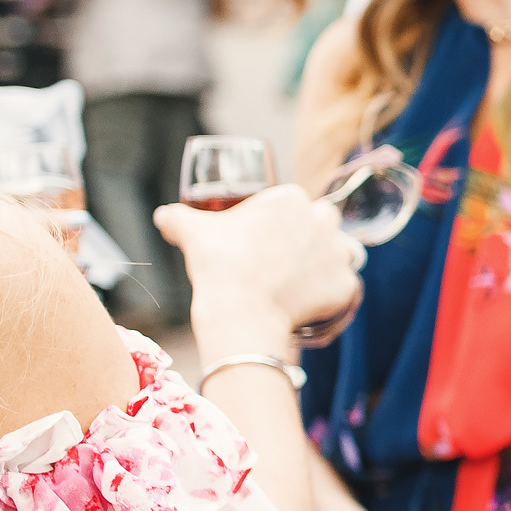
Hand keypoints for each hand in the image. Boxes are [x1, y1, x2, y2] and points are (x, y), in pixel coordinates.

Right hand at [155, 185, 360, 349]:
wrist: (242, 312)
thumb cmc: (219, 266)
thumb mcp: (193, 233)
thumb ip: (178, 217)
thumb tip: (164, 215)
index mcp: (291, 199)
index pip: (291, 203)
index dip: (279, 221)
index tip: (264, 239)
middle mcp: (323, 220)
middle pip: (321, 222)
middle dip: (308, 236)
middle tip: (282, 259)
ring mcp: (339, 252)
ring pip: (339, 252)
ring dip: (324, 262)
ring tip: (299, 280)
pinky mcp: (347, 284)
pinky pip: (345, 287)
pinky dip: (331, 295)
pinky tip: (311, 302)